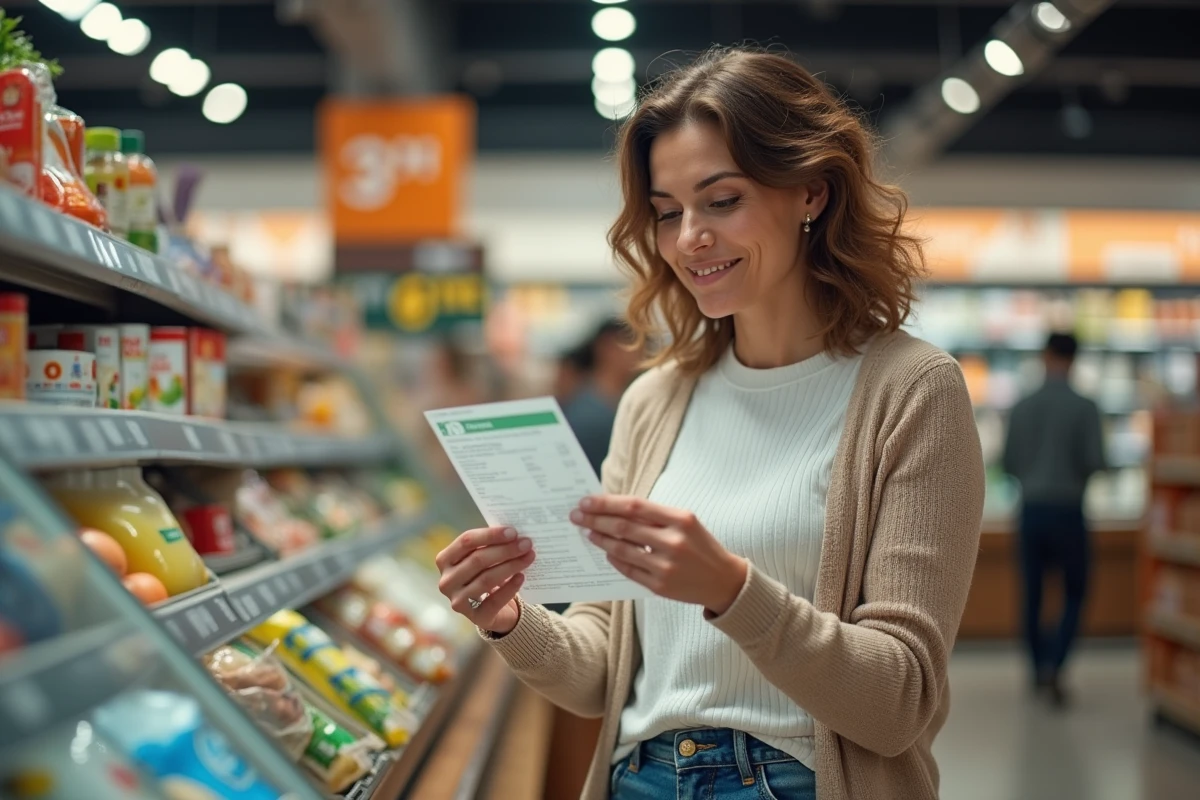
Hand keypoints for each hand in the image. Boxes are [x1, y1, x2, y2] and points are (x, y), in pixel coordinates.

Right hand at [435, 526, 535, 634]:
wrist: (492, 611)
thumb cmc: (485, 575)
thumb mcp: (482, 559)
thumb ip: (491, 546)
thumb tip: (515, 534)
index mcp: (444, 560)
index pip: (466, 542)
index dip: (490, 535)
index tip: (513, 532)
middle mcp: (447, 581)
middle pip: (478, 560)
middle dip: (505, 550)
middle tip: (526, 544)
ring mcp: (458, 601)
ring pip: (487, 579)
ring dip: (511, 565)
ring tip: (529, 556)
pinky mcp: (475, 617)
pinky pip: (495, 600)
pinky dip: (510, 587)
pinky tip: (521, 577)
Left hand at [571, 496, 746, 614]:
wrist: (724, 580)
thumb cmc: (701, 546)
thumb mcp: (686, 522)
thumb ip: (655, 515)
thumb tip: (615, 507)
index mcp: (680, 519)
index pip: (634, 506)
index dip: (606, 503)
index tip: (586, 501)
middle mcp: (673, 542)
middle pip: (623, 527)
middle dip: (595, 519)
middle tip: (576, 516)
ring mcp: (665, 566)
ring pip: (621, 549)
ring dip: (600, 539)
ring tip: (587, 532)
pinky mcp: (660, 586)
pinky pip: (628, 570)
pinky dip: (613, 559)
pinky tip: (605, 552)